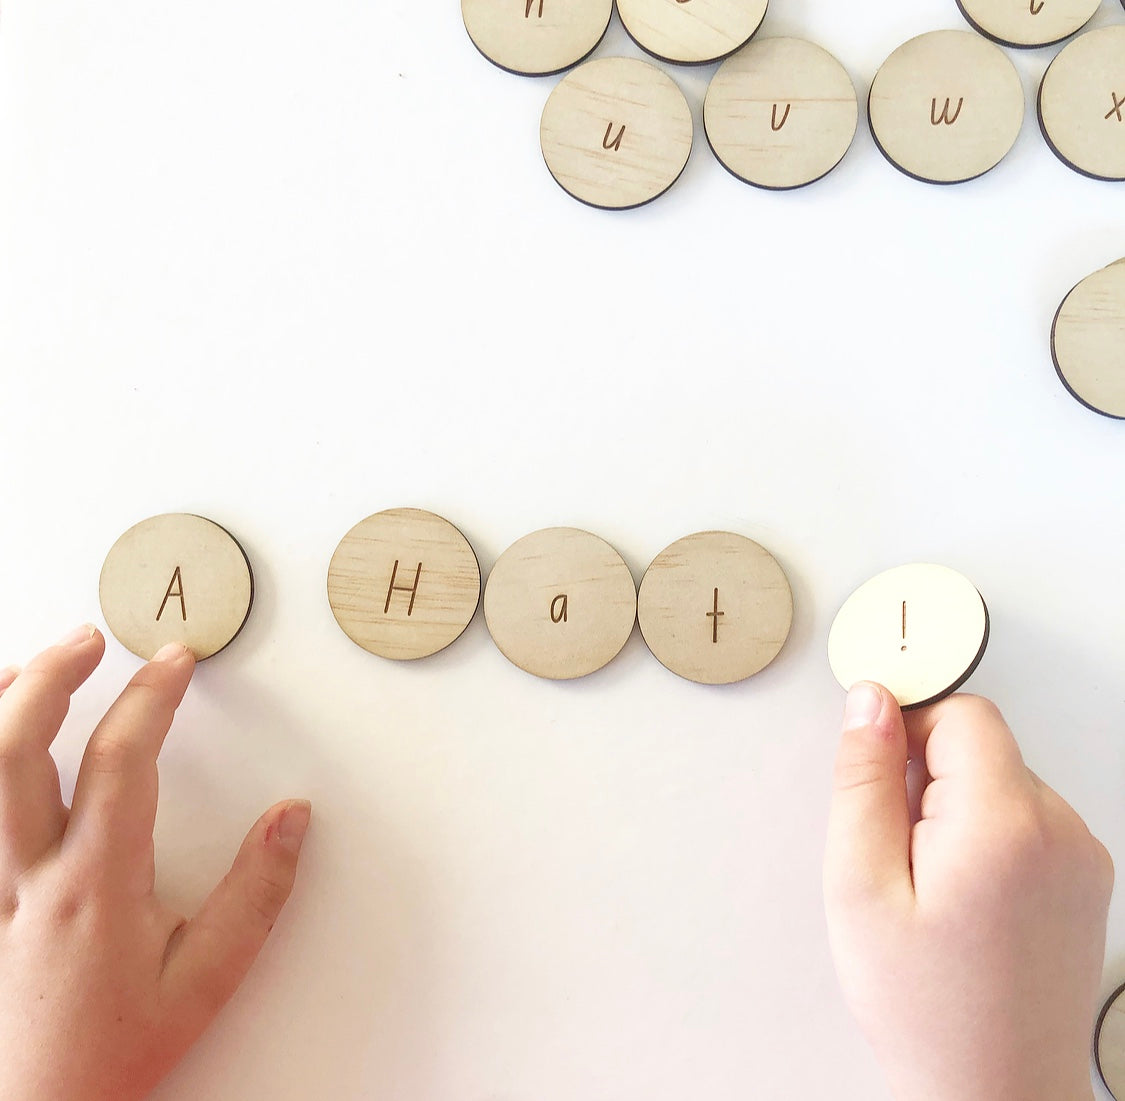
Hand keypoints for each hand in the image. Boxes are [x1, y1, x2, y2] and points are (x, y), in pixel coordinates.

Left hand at [0, 626, 310, 1100]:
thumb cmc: (113, 1053)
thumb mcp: (206, 981)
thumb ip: (257, 894)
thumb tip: (292, 817)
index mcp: (95, 887)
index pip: (121, 762)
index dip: (152, 697)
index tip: (175, 661)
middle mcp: (27, 876)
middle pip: (16, 748)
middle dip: (53, 677)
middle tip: (89, 639)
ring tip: (32, 664)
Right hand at [824, 684, 1112, 1100]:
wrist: (994, 1095)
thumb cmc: (927, 1011)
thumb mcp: (859, 885)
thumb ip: (863, 781)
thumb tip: (870, 704)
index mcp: (1004, 824)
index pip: (961, 713)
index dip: (906, 731)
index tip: (877, 773)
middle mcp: (1061, 832)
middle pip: (981, 747)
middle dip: (925, 778)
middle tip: (897, 854)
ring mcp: (1082, 859)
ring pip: (999, 782)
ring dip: (954, 810)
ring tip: (930, 886)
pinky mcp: (1085, 882)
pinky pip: (1024, 821)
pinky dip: (985, 838)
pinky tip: (962, 898)